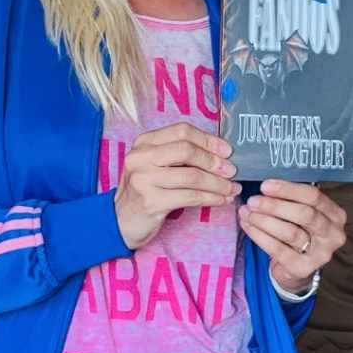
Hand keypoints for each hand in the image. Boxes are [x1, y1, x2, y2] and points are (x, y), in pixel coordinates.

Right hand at [114, 122, 240, 248]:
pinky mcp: (152, 201)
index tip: (227, 151)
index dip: (208, 140)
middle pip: (187, 150)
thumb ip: (178, 155)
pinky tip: (221, 200)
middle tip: (231, 171)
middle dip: (214, 161)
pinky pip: (190, 197)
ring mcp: (144, 179)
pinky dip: (211, 198)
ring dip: (217, 183)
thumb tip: (220, 154)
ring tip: (231, 189)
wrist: (121, 221)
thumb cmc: (145, 190)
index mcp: (144, 142)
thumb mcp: (155, 165)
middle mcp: (141, 157)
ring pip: (192, 176)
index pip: (182, 131)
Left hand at [238, 179, 346, 292]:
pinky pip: (277, 249)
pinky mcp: (303, 268)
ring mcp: (321, 254)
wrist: (297, 268)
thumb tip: (267, 186)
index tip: (266, 186)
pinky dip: (259, 236)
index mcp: (335, 215)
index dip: (288, 189)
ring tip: (247, 213)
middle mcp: (333, 234)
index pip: (314, 196)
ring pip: (290, 232)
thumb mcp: (302, 213)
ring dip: (264, 220)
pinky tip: (248, 226)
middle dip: (274, 205)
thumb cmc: (299, 232)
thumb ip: (292, 199)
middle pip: (304, 214)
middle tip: (253, 201)